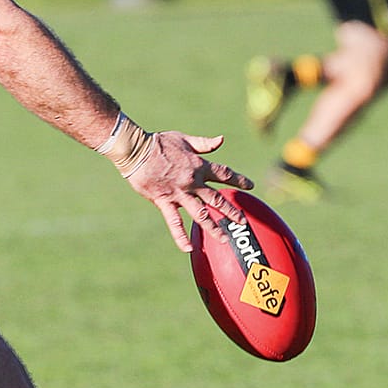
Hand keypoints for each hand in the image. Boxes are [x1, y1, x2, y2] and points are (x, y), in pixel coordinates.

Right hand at [124, 131, 253, 252]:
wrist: (136, 150)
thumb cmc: (159, 142)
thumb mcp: (184, 139)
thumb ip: (204, 143)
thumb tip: (221, 140)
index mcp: (199, 165)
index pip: (224, 174)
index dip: (238, 180)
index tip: (250, 186)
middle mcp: (193, 181)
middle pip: (216, 198)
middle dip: (230, 211)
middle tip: (242, 221)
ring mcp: (179, 193)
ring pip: (200, 213)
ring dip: (213, 227)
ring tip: (223, 238)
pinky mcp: (164, 201)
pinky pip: (174, 221)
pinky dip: (180, 235)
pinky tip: (188, 248)